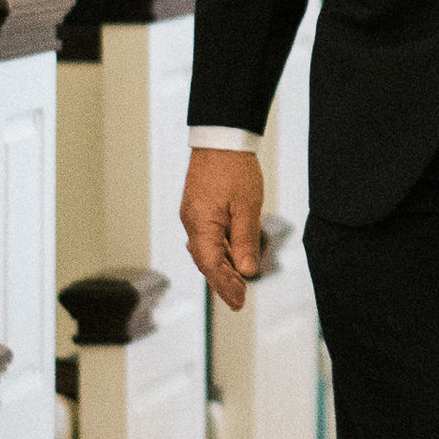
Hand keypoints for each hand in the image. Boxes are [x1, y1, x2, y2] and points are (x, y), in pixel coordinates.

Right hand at [183, 147, 267, 310]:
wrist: (221, 137)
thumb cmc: (235, 168)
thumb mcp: (247, 207)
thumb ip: (245, 240)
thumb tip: (247, 271)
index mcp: (201, 225)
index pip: (212, 266)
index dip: (226, 286)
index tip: (239, 302)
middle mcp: (192, 222)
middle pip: (206, 261)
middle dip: (223, 281)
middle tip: (240, 298)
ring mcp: (192, 214)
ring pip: (206, 249)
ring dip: (222, 266)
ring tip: (239, 281)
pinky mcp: (197, 206)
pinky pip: (206, 236)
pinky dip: (219, 249)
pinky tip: (232, 254)